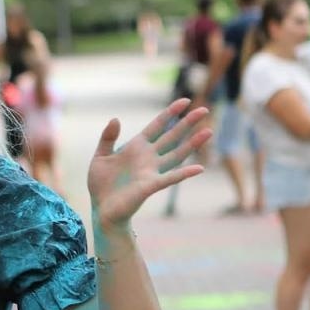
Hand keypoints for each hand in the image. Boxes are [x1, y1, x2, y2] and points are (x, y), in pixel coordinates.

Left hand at [87, 101, 210, 225]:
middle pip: (172, 136)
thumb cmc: (101, 184)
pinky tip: (199, 168)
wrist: (101, 209)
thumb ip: (108, 138)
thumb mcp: (100, 156)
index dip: (171, 113)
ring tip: (208, 131)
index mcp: (137, 147)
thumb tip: (116, 119)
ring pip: (177, 154)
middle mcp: (149, 157)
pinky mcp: (150, 186)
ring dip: (193, 144)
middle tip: (205, 109)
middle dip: (188, 123)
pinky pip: (171, 178)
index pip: (158, 126)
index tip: (185, 101)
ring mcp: (152, 171)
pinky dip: (185, 173)